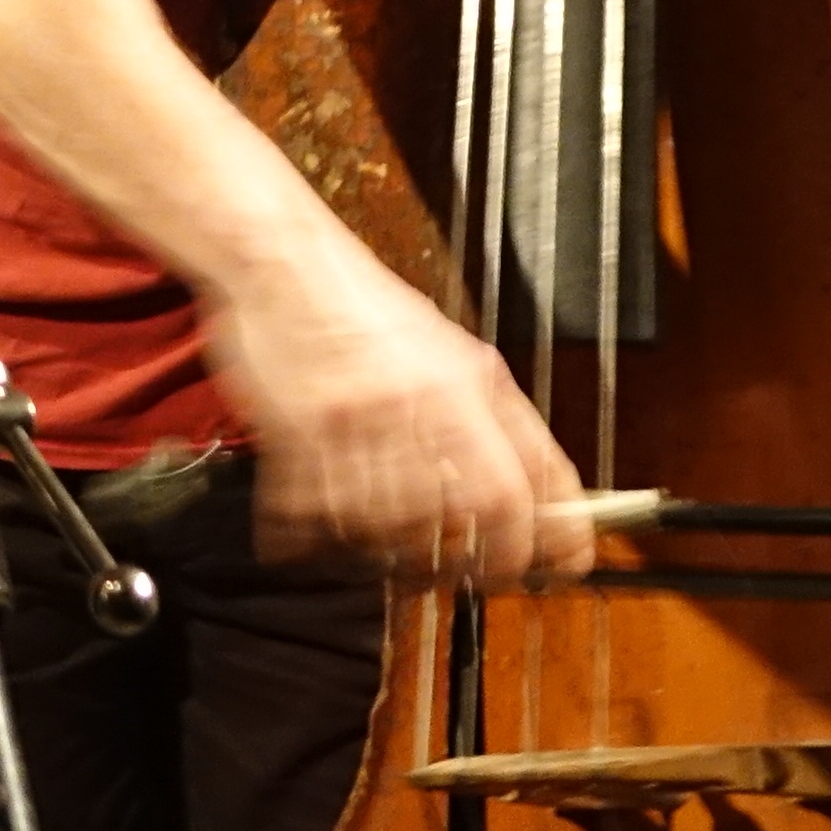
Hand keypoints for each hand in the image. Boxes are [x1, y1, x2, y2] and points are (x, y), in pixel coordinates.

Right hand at [203, 228, 582, 580]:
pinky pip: (313, 516)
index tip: (550, 567)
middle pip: (456, 523)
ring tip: (388, 547)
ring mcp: (353, 423)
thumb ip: (501, 418)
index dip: (541, 542)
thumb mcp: (456, 350)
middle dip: (463, 562)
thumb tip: (543, 486)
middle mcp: (414, 406)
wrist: (280, 259)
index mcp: (464, 384)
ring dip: (388, 553)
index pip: (520, 491)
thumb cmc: (364, 307)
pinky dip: (317, 535)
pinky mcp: (294, 434)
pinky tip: (319, 526)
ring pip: (385, 530)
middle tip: (458, 571)